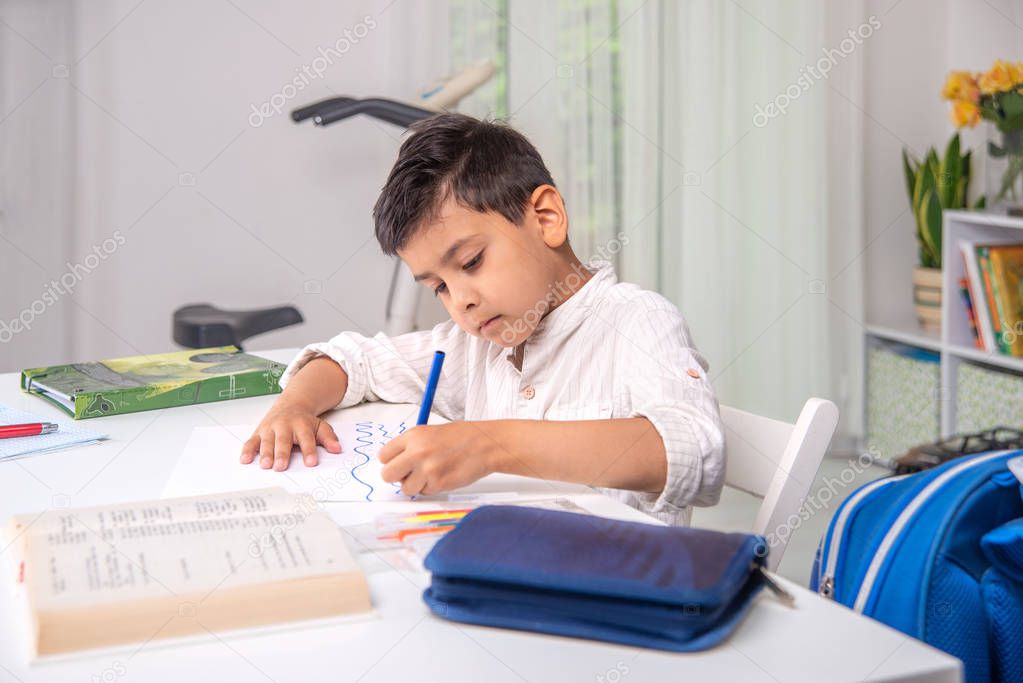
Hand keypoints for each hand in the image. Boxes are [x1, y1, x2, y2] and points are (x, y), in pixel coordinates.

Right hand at [240, 399, 341, 470]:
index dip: (309, 451)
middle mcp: (284, 426)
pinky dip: (247, 450)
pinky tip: (245, 460)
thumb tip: (337, 449)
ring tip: (265, 465)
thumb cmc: (304, 421)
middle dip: (282, 454)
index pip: (306, 438)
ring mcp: (270, 429)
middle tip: (281, 466)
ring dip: (265, 453)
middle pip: (283, 441)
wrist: (290, 404)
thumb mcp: (320, 426)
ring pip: (267, 442)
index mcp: (301, 424)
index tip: (311, 463)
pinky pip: (251, 442)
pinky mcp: (259, 432)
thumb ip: (328, 438)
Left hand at [378, 422, 494, 495]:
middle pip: (387, 474)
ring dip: (416, 485)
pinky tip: (442, 476)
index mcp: (413, 436)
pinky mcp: (437, 483)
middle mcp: (417, 452)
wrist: (485, 444)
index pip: (383, 456)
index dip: (390, 462)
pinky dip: (431, 488)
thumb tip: (396, 462)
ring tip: (431, 474)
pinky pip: (424, 493)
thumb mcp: (430, 433)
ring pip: (405, 488)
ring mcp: (427, 469)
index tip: (398, 464)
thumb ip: (411, 446)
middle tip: (408, 474)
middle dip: (397, 477)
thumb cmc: (462, 437)